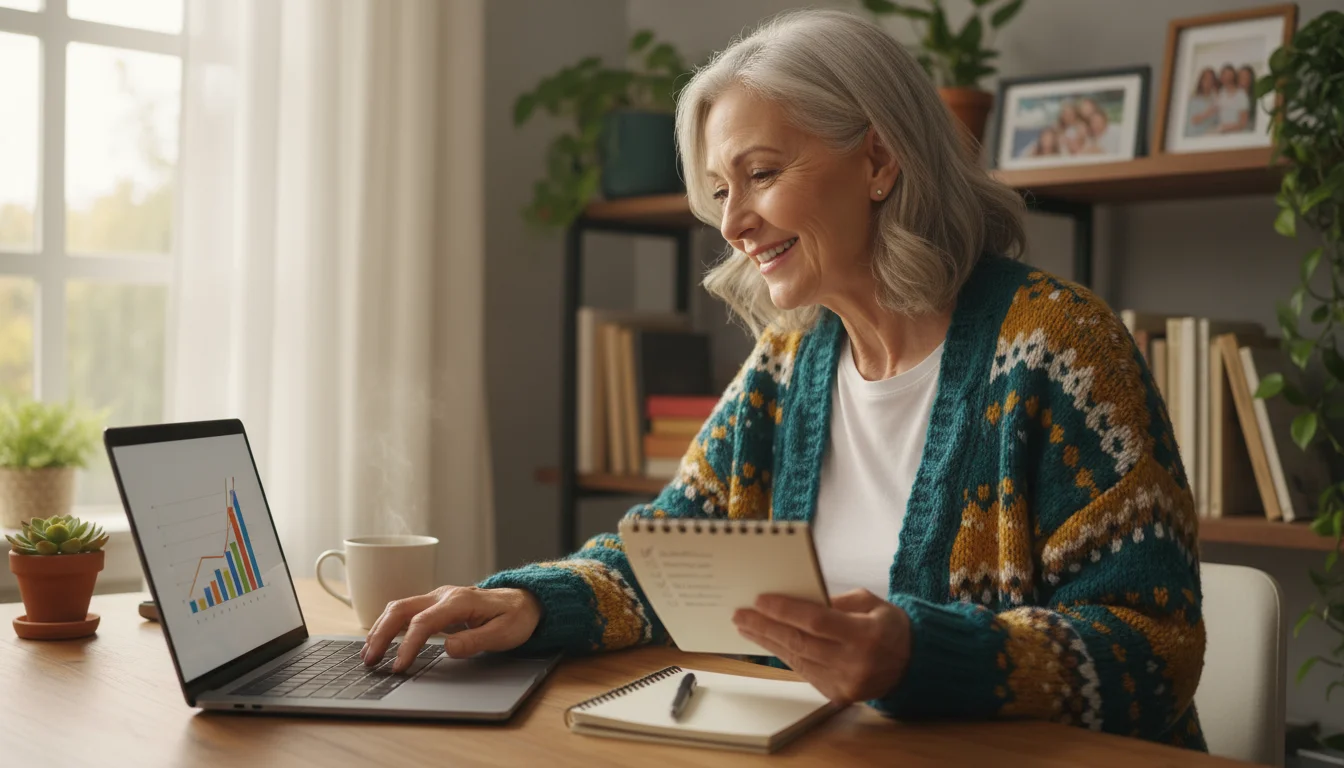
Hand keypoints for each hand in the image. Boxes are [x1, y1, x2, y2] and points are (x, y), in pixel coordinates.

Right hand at [362, 585, 541, 672]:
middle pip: (402, 609)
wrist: (525, 601)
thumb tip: (447, 649)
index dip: (407, 646)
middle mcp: (443, 595)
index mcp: (459, 601)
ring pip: (400, 608)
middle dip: (381, 634)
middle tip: (369, 660)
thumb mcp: (503, 633)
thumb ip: (475, 640)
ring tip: (368, 653)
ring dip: (380, 629)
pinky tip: (381, 640)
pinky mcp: (436, 604)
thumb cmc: (515, 617)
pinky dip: (389, 625)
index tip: (398, 667)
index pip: (423, 623)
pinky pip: (407, 611)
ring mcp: (438, 597)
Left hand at [733, 589, 910, 703]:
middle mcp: (855, 663)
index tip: (760, 600)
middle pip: (800, 642)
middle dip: (765, 626)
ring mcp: (845, 683)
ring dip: (768, 642)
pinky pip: (803, 671)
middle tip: (741, 614)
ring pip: (797, 660)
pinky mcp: (838, 694)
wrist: (912, 664)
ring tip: (747, 626)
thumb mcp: (870, 602)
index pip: (816, 621)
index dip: (785, 610)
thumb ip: (836, 601)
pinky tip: (768, 642)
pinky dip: (784, 655)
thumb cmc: (889, 626)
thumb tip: (797, 598)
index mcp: (866, 635)